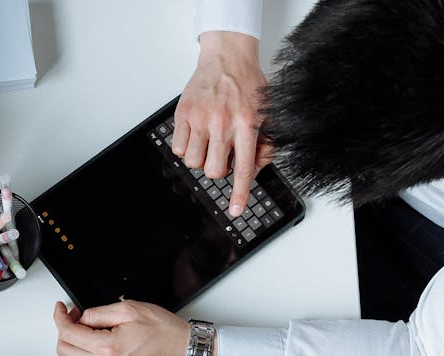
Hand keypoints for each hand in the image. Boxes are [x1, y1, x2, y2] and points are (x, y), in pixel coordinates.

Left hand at [53, 301, 190, 355]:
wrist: (184, 353)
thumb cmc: (165, 333)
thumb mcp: (130, 310)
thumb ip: (98, 313)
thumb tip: (81, 318)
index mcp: (107, 349)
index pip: (68, 333)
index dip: (60, 317)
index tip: (62, 309)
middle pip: (64, 352)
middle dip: (65, 331)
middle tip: (75, 319)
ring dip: (71, 351)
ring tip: (84, 337)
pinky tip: (91, 352)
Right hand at [173, 31, 269, 216]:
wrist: (227, 57)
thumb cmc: (247, 85)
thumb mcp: (267, 113)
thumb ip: (266, 143)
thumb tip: (256, 169)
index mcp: (247, 124)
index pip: (244, 168)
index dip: (239, 194)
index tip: (236, 211)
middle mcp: (223, 123)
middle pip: (214, 170)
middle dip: (218, 169)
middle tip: (221, 154)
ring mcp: (201, 119)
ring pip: (192, 162)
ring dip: (200, 158)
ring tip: (207, 142)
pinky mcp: (183, 114)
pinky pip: (177, 148)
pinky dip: (184, 147)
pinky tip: (195, 135)